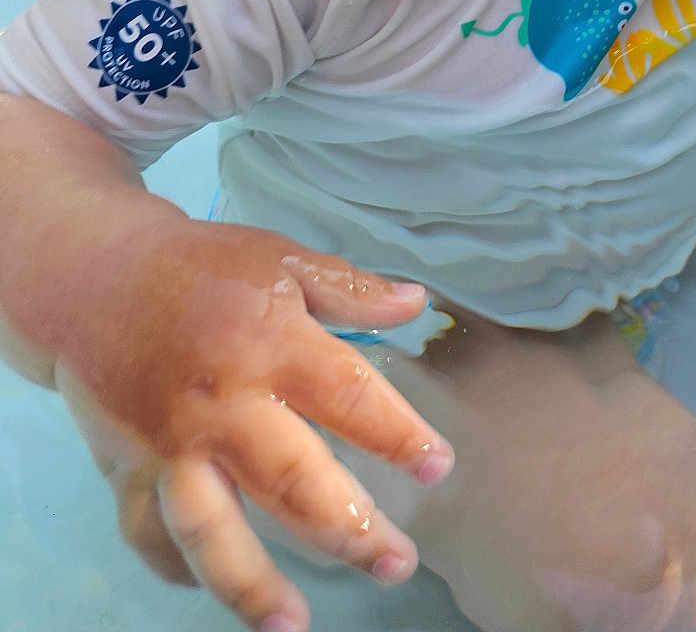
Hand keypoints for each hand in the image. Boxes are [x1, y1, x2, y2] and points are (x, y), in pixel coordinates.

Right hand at [51, 217, 452, 631]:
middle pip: (292, 481)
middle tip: (397, 562)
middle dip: (349, 529)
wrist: (97, 279)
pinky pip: (151, 537)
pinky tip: (211, 590)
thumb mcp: (282, 259)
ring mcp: (170, 447)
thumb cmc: (202, 267)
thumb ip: (350, 290)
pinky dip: (178, 571)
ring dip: (254, 584)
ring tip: (295, 624)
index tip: (438, 467)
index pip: (349, 395)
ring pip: (214, 530)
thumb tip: (415, 304)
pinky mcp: (127, 472)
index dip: (398, 435)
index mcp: (270, 344)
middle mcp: (222, 406)